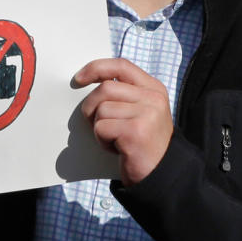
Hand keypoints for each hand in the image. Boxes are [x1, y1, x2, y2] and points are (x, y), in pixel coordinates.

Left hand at [74, 58, 172, 185]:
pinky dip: (102, 140)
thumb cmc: (142, 142)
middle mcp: (153, 98)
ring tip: (116, 139)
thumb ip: (122, 93)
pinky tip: (118, 149)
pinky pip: (101, 127)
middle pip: (105, 88)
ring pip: (101, 109)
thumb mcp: (140, 111)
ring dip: (99, 127)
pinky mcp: (136, 131)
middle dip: (92, 107)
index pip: (121, 65)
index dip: (96, 68)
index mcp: (154, 89)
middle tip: (100, 124)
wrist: (162, 175)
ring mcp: (147, 114)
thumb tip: (85, 79)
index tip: (78, 79)